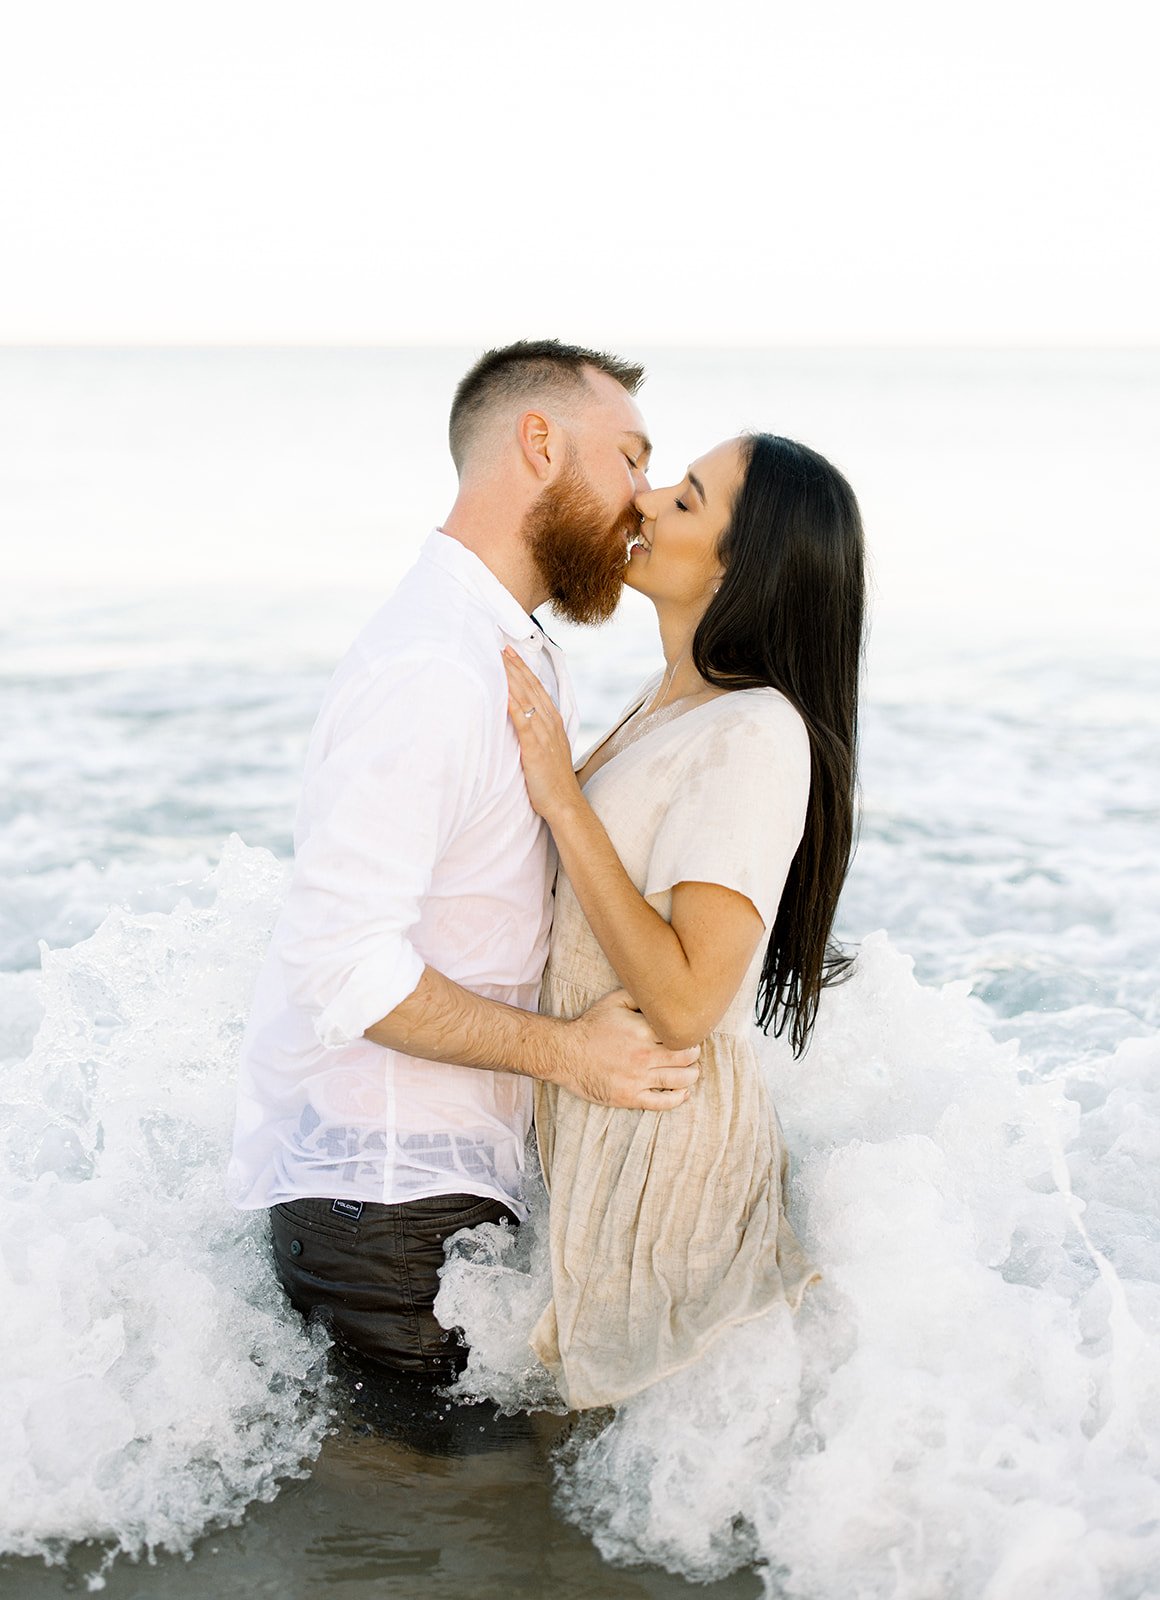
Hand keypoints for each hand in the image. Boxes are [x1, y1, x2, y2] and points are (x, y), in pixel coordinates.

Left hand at [503, 647, 583, 822]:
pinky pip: (523, 720)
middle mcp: (550, 723)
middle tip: (502, 647)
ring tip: (499, 660)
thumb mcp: (545, 749)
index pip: (537, 688)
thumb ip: (536, 732)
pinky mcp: (535, 747)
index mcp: (552, 721)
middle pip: (531, 687)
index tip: (510, 653)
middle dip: (516, 666)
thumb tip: (521, 720)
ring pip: (527, 699)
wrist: (564, 802)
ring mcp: (543, 733)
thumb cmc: (551, 780)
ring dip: (512, 678)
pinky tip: (503, 691)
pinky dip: (513, 704)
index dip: (523, 669)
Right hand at [554, 989, 700, 1110]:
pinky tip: (683, 1093)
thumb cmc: (591, 1026)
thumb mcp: (613, 1002)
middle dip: (694, 1054)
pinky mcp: (630, 1097)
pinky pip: (663, 1102)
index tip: (690, 1034)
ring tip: (691, 1071)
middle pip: (686, 1057)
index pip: (680, 1035)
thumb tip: (661, 993)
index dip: (689, 1034)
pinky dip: (678, 1098)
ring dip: (691, 1075)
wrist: (565, 1053)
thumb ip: (639, 997)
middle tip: (692, 1052)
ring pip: (680, 1079)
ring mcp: (638, 1078)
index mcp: (642, 1031)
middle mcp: (644, 1055)